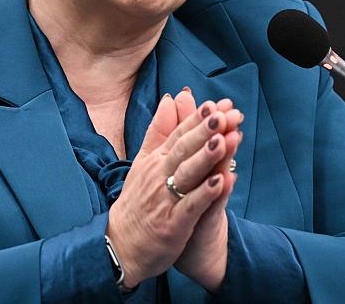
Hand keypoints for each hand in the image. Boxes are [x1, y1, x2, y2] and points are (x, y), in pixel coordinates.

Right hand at [105, 90, 240, 288]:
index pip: (178, 134)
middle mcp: (159, 176)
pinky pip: (191, 206)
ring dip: (206, 157)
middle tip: (224, 114)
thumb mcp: (144, 161)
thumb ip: (159, 130)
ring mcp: (165, 200)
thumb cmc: (136, 202)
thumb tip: (170, 98)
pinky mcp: (172, 224)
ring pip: (187, 174)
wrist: (119, 246)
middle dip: (205, 131)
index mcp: (155, 160)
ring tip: (224, 139)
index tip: (215, 103)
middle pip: (184, 149)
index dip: (197, 119)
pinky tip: (222, 181)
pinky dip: (205, 193)